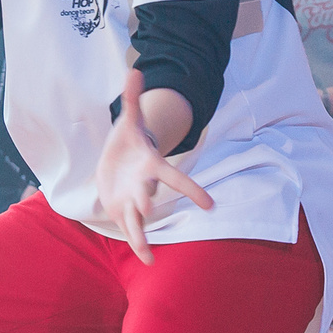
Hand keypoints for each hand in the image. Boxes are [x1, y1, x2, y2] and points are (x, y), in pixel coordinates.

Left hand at [96, 70, 213, 263]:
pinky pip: (131, 230)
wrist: (122, 160)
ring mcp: (135, 201)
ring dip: (142, 236)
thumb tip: (135, 70)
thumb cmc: (129, 141)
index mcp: (151, 166)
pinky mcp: (123, 211)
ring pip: (140, 220)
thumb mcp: (130, 120)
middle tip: (148, 209)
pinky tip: (146, 262)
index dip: (190, 189)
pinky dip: (138, 246)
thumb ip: (132, 97)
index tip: (209, 204)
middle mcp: (146, 186)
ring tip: (148, 256)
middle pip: (151, 195)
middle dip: (149, 201)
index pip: (174, 176)